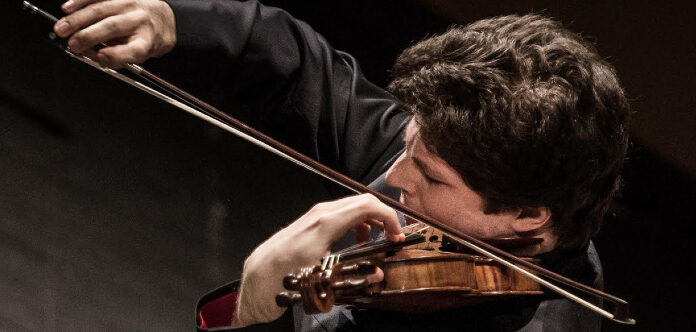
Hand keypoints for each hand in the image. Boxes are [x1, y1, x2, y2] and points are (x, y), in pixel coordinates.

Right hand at [53, 0, 175, 68]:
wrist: (161, 18)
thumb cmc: (146, 39)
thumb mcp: (138, 55)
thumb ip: (117, 57)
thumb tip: (93, 55)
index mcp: (147, 42)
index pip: (134, 50)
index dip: (116, 55)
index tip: (100, 57)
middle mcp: (140, 21)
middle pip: (113, 27)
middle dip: (88, 36)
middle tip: (71, 44)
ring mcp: (130, 4)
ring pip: (101, 9)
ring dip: (78, 19)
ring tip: (61, 28)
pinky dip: (80, 1)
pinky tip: (68, 8)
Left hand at [233, 194, 403, 326]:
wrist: (261, 275)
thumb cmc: (285, 275)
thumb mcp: (323, 280)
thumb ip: (354, 275)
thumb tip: (377, 274)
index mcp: (326, 222)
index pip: (368, 205)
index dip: (389, 217)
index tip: (397, 234)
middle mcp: (322, 212)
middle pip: (364, 202)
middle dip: (384, 217)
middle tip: (394, 237)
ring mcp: (317, 215)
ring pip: (353, 206)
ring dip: (372, 220)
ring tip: (380, 238)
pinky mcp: (314, 221)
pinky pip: (343, 213)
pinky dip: (357, 222)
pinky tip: (358, 238)